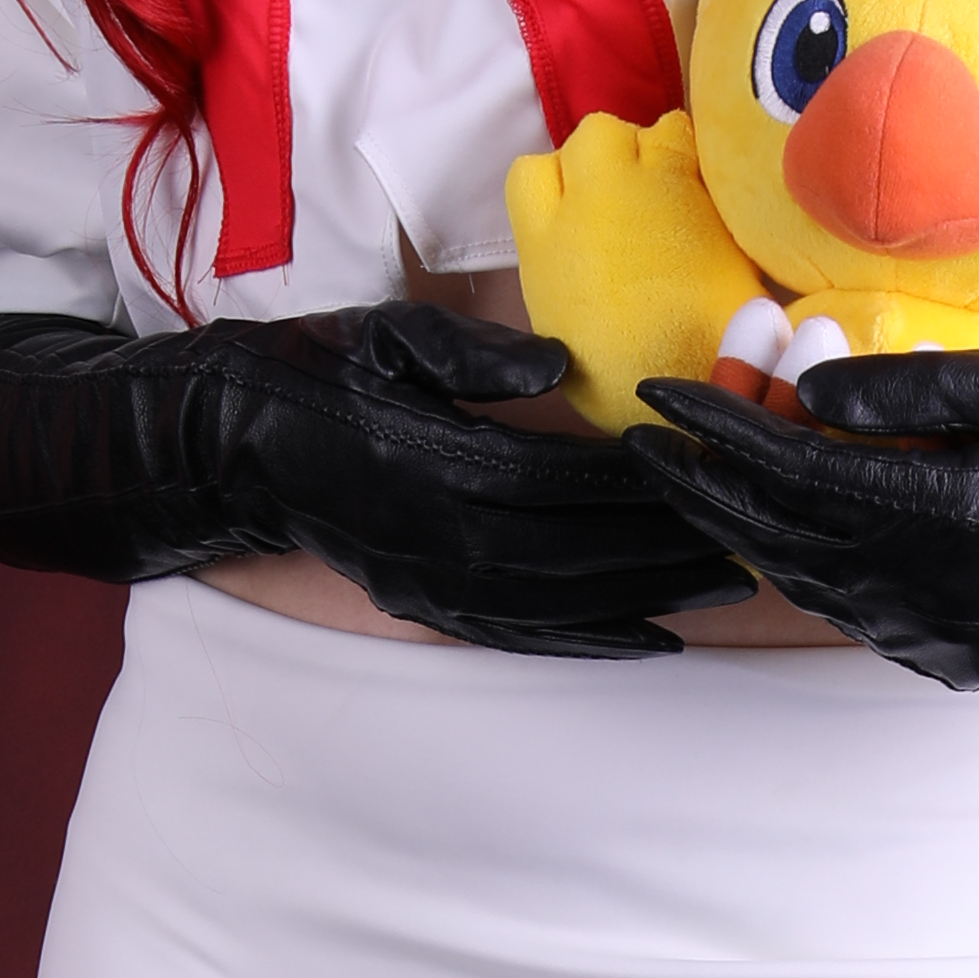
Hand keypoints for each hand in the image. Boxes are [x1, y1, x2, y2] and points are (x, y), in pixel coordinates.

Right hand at [206, 302, 730, 652]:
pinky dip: (591, 643)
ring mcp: (435, 582)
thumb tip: (556, 364)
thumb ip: (471, 351)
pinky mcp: (426, 605)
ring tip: (725, 589)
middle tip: (746, 537)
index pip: (566, 476)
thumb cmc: (315, 372)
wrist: (232, 444)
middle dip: (667, 546)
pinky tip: (650, 642)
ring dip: (649, 599)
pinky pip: (522, 636)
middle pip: (581, 549)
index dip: (642, 477)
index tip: (706, 466)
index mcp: (440, 461)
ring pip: (564, 601)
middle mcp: (443, 536)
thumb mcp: (387, 335)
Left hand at [634, 339, 978, 686]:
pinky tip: (784, 540)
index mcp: (916, 511)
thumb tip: (805, 382)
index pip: (775, 464)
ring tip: (698, 485)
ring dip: (737, 530)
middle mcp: (903, 582)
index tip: (655, 392)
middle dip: (693, 483)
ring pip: (793, 579)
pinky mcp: (940, 656)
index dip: (708, 424)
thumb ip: (904, 384)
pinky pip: (843, 612)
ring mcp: (919, 629)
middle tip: (642, 442)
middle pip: (761, 531)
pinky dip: (797, 570)